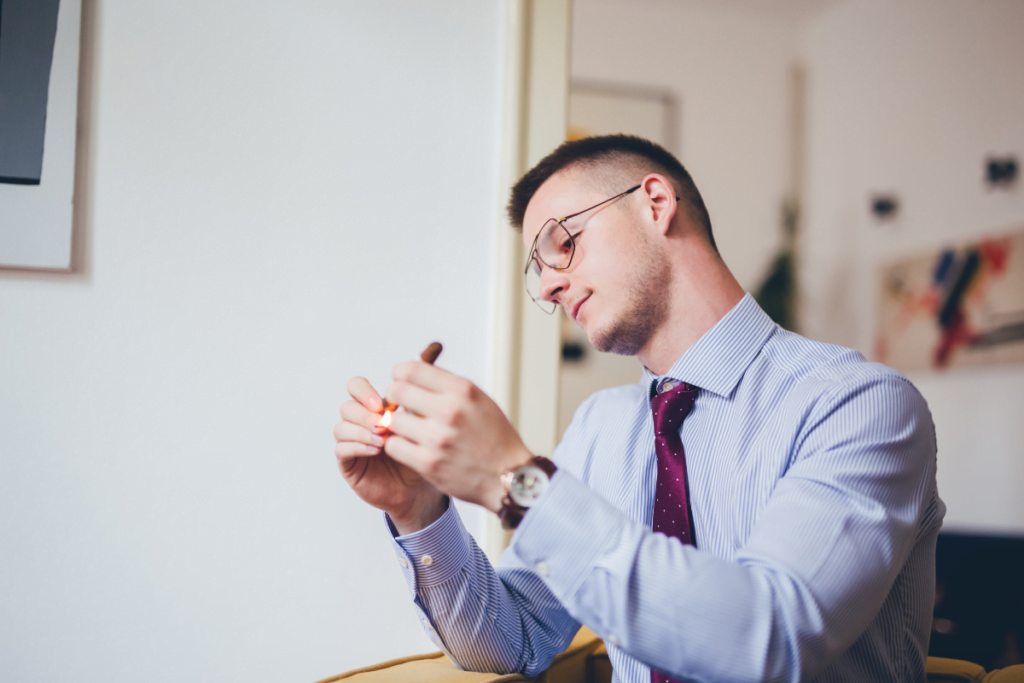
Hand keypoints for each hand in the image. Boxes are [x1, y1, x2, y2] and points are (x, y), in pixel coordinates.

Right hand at [334, 376, 446, 533]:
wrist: (421, 486)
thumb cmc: (421, 451)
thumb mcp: (424, 418)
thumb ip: (422, 390)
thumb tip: (434, 349)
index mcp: (374, 407)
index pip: (356, 387)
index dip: (363, 390)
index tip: (380, 401)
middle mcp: (360, 422)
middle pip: (347, 405)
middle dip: (363, 412)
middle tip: (381, 421)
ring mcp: (352, 441)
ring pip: (341, 426)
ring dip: (361, 430)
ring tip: (382, 438)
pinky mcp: (348, 463)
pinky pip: (341, 449)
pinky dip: (358, 446)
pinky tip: (376, 449)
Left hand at [382, 361, 532, 512]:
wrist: (507, 475)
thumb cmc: (493, 436)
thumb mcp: (479, 399)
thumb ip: (448, 384)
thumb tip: (416, 370)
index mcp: (462, 390)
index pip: (412, 369)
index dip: (399, 373)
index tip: (400, 379)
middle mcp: (450, 411)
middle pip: (397, 391)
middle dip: (393, 396)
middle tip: (398, 403)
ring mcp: (438, 439)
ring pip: (392, 420)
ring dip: (396, 423)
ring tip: (407, 427)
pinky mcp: (429, 464)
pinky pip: (394, 446)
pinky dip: (397, 445)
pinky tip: (408, 445)